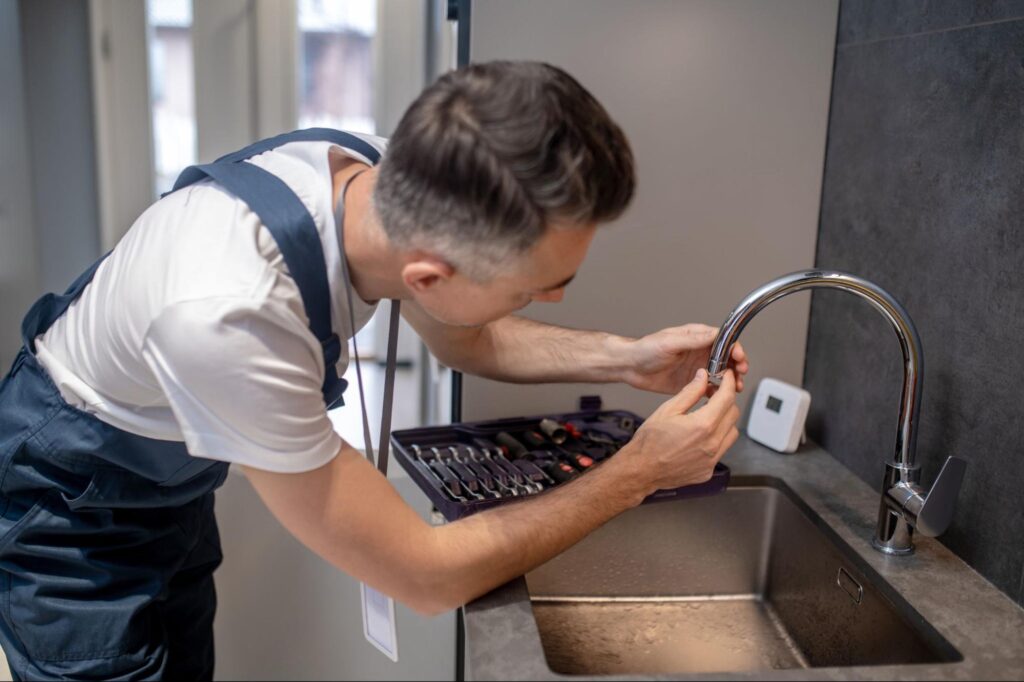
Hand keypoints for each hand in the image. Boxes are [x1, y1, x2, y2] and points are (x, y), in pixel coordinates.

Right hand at [618, 368, 739, 491]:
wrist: (641, 470)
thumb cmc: (649, 442)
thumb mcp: (667, 409)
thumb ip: (690, 392)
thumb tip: (702, 378)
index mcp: (702, 425)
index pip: (727, 398)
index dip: (729, 383)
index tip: (727, 377)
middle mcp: (711, 443)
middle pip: (733, 414)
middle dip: (726, 401)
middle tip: (713, 395)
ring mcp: (712, 459)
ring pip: (732, 432)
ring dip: (724, 421)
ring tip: (707, 417)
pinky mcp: (708, 469)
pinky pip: (722, 449)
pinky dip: (717, 439)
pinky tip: (701, 436)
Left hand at [620, 323, 747, 394]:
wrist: (630, 367)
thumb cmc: (645, 349)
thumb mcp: (669, 342)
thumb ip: (693, 339)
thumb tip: (714, 334)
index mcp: (696, 337)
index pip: (723, 340)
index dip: (734, 348)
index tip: (739, 357)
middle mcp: (700, 352)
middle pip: (727, 358)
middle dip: (737, 366)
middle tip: (740, 375)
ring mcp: (697, 368)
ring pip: (722, 374)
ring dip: (731, 380)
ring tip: (735, 388)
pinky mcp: (692, 383)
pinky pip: (710, 388)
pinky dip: (718, 393)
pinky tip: (720, 398)